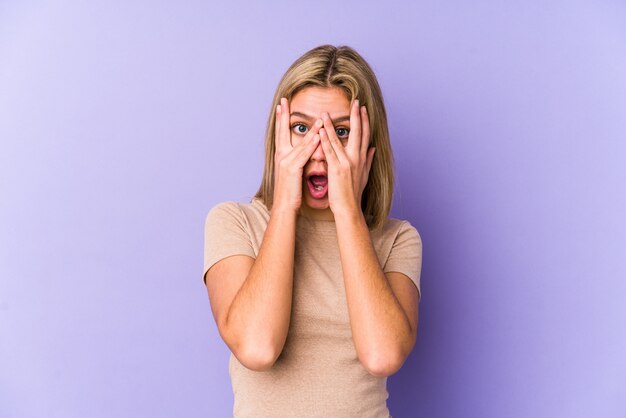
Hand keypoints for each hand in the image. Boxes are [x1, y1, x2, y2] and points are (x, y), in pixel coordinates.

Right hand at [272, 97, 321, 212]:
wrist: (284, 206)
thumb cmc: (290, 190)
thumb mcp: (292, 171)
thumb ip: (296, 158)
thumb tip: (303, 149)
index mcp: (281, 155)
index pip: (281, 132)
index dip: (280, 118)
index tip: (281, 104)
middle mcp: (281, 156)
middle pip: (283, 132)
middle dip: (283, 116)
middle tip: (284, 101)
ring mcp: (286, 162)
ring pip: (300, 142)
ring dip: (310, 129)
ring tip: (317, 117)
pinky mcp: (293, 169)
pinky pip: (304, 154)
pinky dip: (311, 145)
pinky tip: (318, 136)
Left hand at [319, 99, 375, 215]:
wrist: (349, 208)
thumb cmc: (354, 193)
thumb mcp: (364, 175)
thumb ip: (369, 160)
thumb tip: (373, 148)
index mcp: (362, 158)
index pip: (365, 135)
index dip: (364, 120)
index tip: (363, 108)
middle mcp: (356, 158)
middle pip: (357, 132)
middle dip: (356, 116)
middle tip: (355, 102)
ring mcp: (347, 162)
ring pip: (339, 139)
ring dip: (332, 125)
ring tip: (326, 112)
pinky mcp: (336, 168)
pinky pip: (329, 151)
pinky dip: (325, 139)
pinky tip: (321, 130)